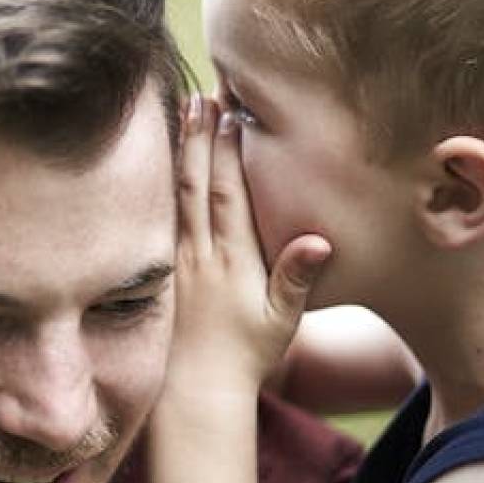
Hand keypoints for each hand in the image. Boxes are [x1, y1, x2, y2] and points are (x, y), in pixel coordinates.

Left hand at [167, 96, 331, 398]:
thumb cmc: (247, 355)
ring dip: (183, 150)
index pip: (229, 196)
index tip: (232, 114)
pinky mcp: (169, 266)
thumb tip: (317, 242)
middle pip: (198, 184)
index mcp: (233, 262)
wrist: (198, 388)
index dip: (229, 154)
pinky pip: (166, 212)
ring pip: (179, 193)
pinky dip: (168, 179)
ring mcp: (182, 258)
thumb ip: (297, 279)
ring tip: (184, 110)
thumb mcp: (282, 322)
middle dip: (200, 137)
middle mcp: (202, 254)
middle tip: (202, 95)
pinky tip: (170, 156)